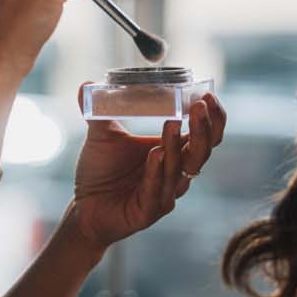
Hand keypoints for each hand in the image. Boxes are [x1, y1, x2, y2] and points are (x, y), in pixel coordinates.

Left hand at [65, 88, 226, 250]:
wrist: (84, 208)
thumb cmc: (101, 172)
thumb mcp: (101, 136)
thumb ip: (99, 110)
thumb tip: (87, 84)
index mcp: (173, 153)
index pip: (204, 135)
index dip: (212, 118)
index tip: (207, 94)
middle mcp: (175, 173)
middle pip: (201, 151)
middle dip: (204, 128)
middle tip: (200, 104)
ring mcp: (164, 193)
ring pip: (179, 169)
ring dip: (176, 145)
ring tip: (172, 122)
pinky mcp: (148, 211)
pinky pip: (156, 190)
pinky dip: (156, 171)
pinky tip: (156, 154)